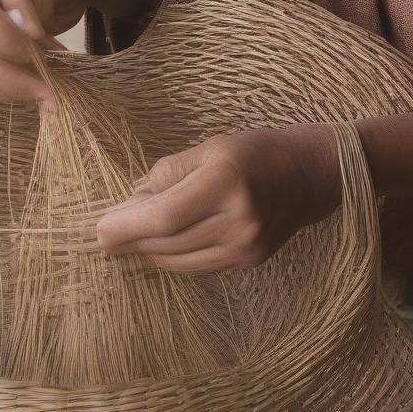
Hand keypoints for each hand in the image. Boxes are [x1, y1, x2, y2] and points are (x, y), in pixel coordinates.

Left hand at [96, 123, 342, 272]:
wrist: (314, 173)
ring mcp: (245, 246)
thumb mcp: (211, 147)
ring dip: (149, 248)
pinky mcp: (248, 261)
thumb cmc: (258, 150)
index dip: (125, 227)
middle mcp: (237, 221)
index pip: (163, 217)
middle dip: (131, 238)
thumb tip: (130, 204)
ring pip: (177, 260)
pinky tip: (164, 240)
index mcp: (226, 182)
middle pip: (166, 242)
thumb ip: (168, 175)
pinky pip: (196, 264)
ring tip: (133, 231)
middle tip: (108, 229)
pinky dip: (173, 254)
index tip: (98, 231)